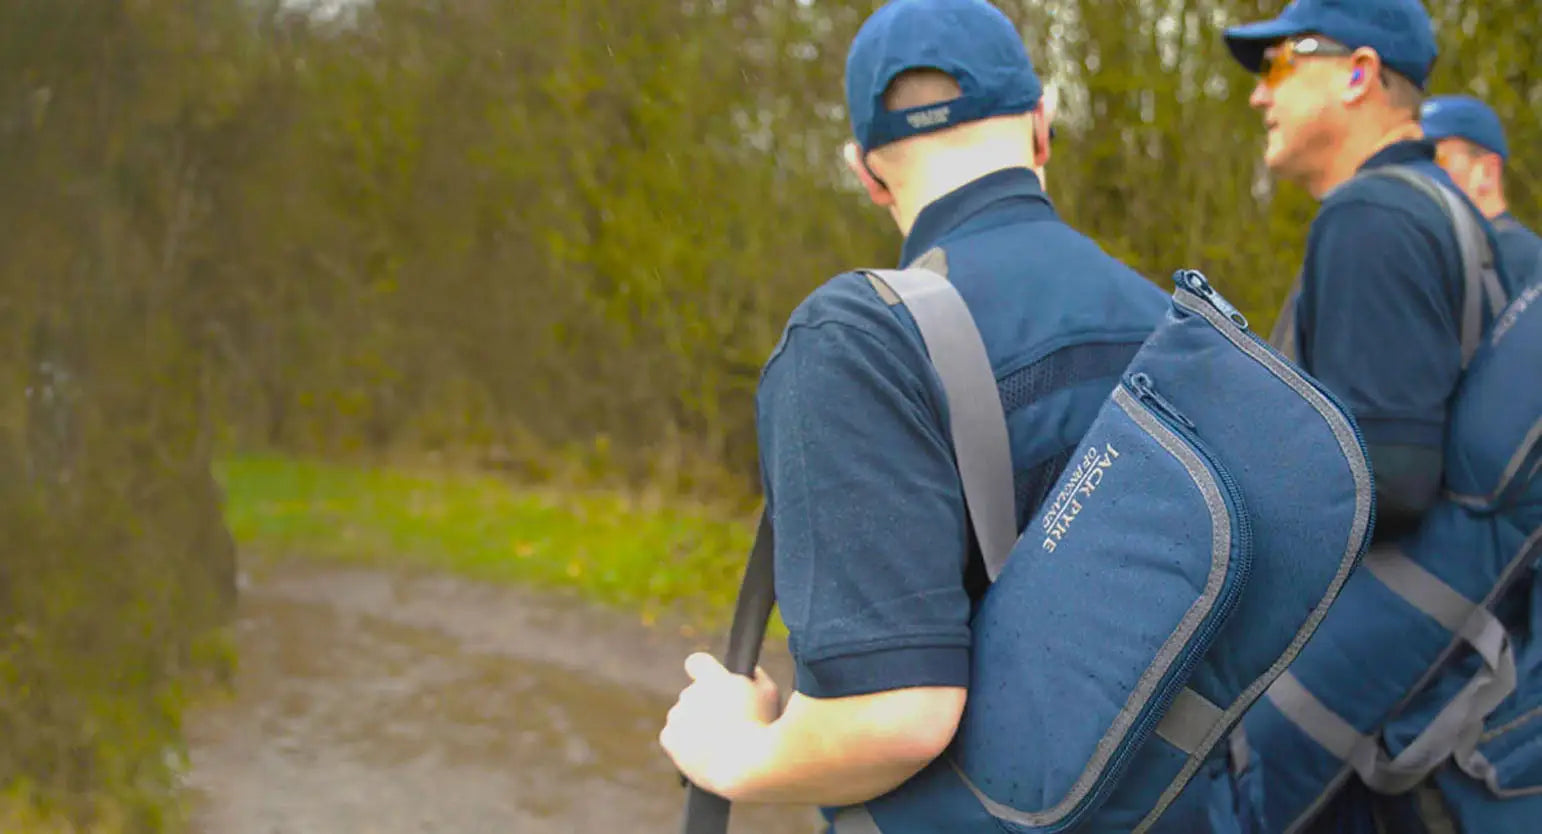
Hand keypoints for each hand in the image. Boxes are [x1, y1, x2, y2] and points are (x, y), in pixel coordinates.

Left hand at [659, 652, 781, 798]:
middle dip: (707, 706)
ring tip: (718, 744)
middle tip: (727, 724)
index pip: (697, 662)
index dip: (702, 670)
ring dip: (695, 725)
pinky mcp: (669, 737)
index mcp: (711, 677)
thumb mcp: (769, 694)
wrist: (744, 765)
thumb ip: (756, 677)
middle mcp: (689, 692)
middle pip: (693, 695)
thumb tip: (749, 673)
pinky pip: (672, 736)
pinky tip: (701, 752)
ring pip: (683, 716)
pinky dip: (682, 744)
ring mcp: (677, 715)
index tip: (707, 679)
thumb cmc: (762, 727)